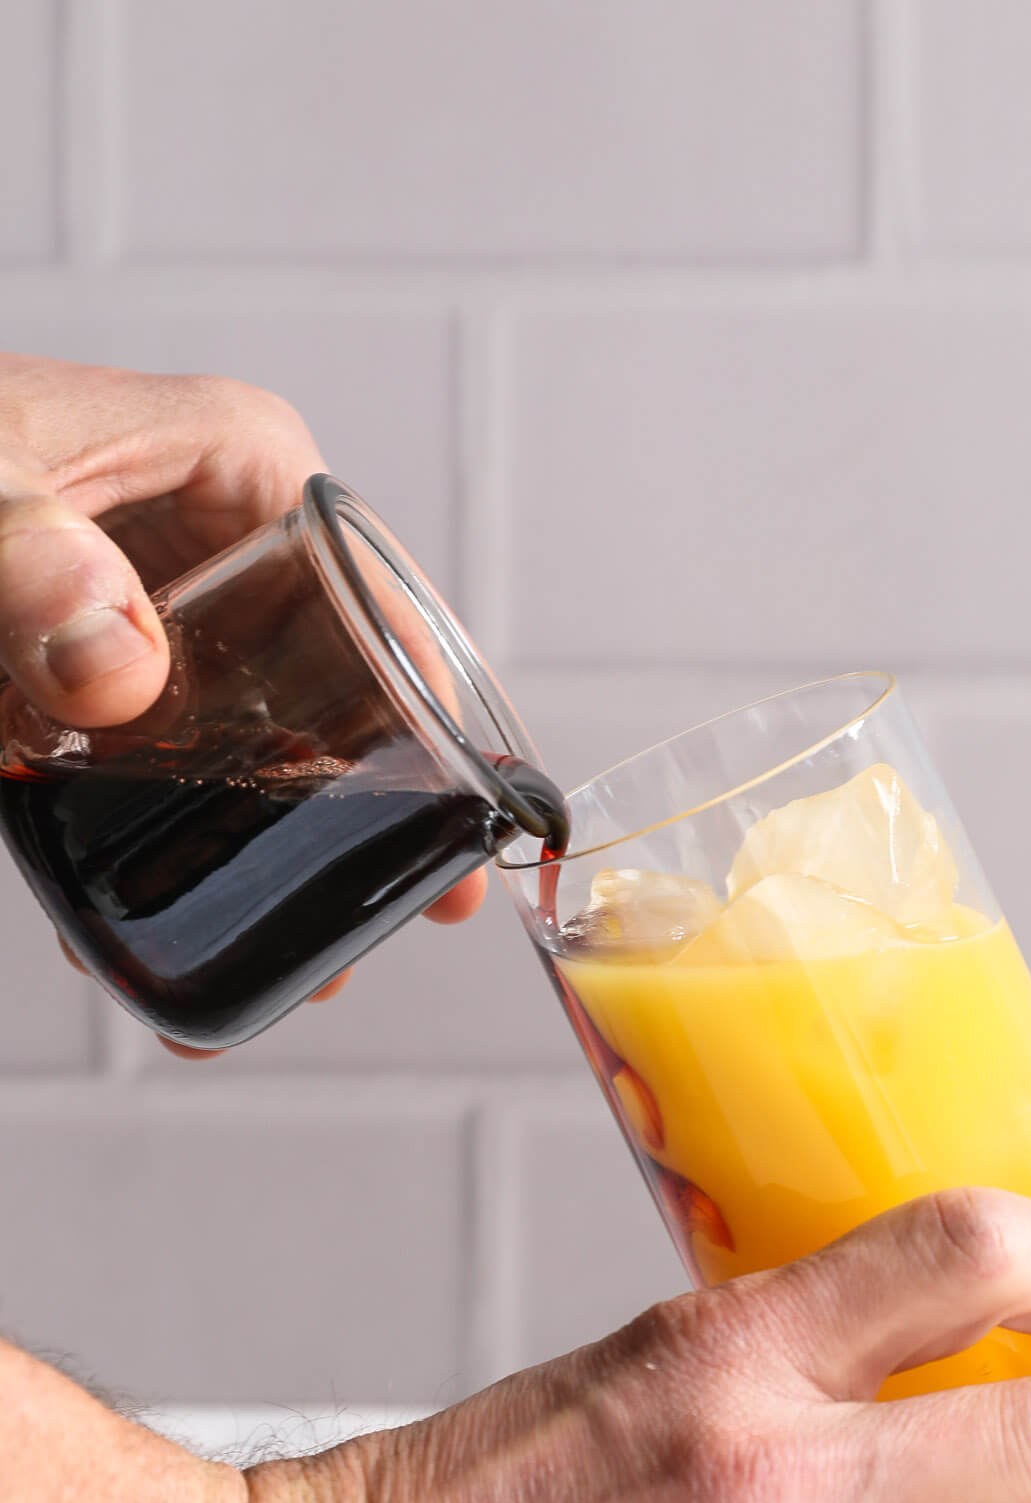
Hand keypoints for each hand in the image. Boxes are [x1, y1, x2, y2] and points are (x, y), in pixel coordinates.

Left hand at [0, 352, 486, 1052]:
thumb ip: (29, 561)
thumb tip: (118, 668)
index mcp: (231, 463)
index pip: (372, 589)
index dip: (427, 707)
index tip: (450, 807)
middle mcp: (215, 541)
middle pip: (331, 692)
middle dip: (354, 820)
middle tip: (381, 921)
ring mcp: (157, 616)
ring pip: (250, 751)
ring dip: (260, 864)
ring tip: (284, 972)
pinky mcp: (89, 675)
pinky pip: (150, 772)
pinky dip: (147, 856)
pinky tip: (136, 940)